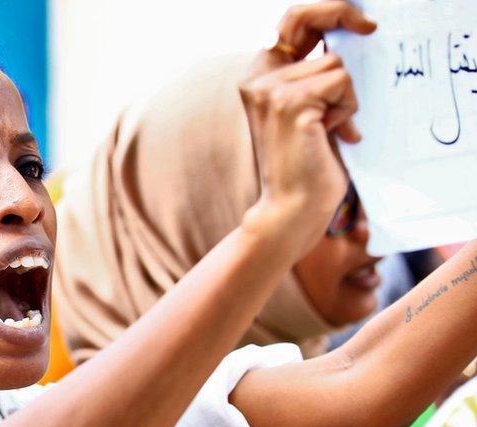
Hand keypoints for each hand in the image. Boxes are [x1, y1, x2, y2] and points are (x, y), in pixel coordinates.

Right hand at [238, 1, 375, 250]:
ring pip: (335, 64)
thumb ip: (314, 76)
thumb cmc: (306, 162)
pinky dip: (347, 109)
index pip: (291, 21)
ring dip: (345, 96)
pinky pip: (341, 83)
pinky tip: (332, 133)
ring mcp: (271, 89)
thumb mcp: (309, 109)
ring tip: (331, 127)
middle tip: (369, 27)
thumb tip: (348, 39)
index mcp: (258, 77)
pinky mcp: (291, 103)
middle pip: (313, 25)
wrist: (292, 206)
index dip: (325, 10)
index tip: (358, 19)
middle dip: (342, 21)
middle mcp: (258, 77)